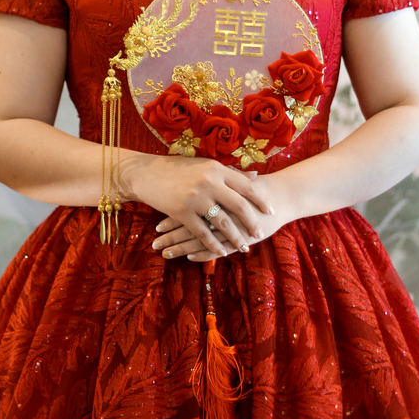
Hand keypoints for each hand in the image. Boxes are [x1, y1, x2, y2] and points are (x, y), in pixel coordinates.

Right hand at [121, 153, 274, 259]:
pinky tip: (222, 252)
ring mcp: (195, 198)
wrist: (148, 174)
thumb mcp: (206, 166)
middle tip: (259, 233)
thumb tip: (257, 176)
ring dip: (235, 237)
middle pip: (238, 205)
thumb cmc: (180, 168)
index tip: (270, 211)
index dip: (260, 200)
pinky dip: (214, 245)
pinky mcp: (182, 212)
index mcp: (216, 169)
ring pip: (222, 222)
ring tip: (244, 246)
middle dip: (251, 222)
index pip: (245, 186)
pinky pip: (203, 233)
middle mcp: (209, 182)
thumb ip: (231, 172)